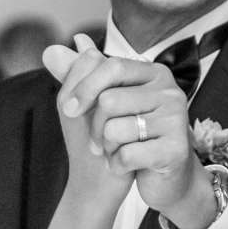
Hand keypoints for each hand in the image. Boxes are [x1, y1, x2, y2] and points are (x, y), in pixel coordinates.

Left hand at [54, 47, 205, 225]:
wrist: (162, 177)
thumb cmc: (130, 136)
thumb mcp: (104, 103)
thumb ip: (80, 76)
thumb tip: (51, 50)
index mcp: (154, 74)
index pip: (112, 66)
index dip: (85, 88)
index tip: (69, 111)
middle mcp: (170, 92)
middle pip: (110, 100)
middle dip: (95, 126)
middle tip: (100, 142)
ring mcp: (176, 120)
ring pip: (116, 129)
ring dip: (107, 146)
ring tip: (117, 152)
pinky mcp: (176, 150)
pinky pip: (128, 155)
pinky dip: (117, 165)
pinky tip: (125, 166)